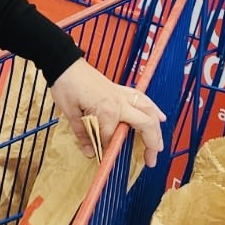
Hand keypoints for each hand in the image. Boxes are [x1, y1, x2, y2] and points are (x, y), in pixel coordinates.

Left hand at [50, 59, 164, 168]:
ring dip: (157, 129)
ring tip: (160, 146)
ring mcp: (122, 95)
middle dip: (151, 145)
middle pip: (144, 125)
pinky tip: (160, 117)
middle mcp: (120, 103)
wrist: (64, 63)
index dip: (108, 150)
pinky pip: (143, 99)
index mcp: (106, 111)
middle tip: (151, 162)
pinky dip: (153, 109)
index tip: (104, 159)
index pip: (112, 138)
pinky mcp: (120, 89)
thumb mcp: (69, 112)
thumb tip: (90, 153)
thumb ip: (82, 134)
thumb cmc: (65, 86)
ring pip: (148, 111)